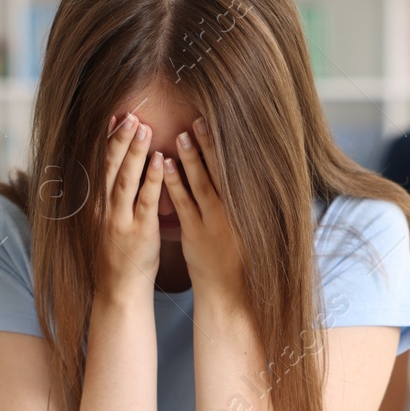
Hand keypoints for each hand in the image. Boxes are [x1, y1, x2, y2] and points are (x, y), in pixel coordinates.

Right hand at [96, 112, 163, 302]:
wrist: (119, 288)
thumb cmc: (117, 254)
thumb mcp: (107, 222)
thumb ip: (110, 196)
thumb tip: (118, 168)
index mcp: (95, 204)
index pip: (99, 165)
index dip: (107, 140)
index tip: (114, 117)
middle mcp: (104, 209)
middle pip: (109, 166)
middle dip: (120, 139)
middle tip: (130, 115)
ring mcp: (120, 220)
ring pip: (125, 179)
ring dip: (135, 152)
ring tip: (144, 127)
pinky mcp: (140, 231)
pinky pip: (146, 200)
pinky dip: (153, 179)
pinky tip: (161, 160)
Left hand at [162, 118, 244, 304]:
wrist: (230, 291)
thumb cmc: (234, 256)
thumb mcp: (242, 227)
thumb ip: (236, 202)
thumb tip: (235, 175)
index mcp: (244, 207)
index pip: (234, 170)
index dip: (225, 146)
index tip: (218, 123)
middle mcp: (232, 211)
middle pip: (221, 171)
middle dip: (210, 144)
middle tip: (200, 119)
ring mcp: (214, 221)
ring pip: (202, 184)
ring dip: (192, 159)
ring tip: (181, 135)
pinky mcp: (196, 233)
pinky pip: (184, 204)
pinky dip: (175, 183)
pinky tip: (164, 166)